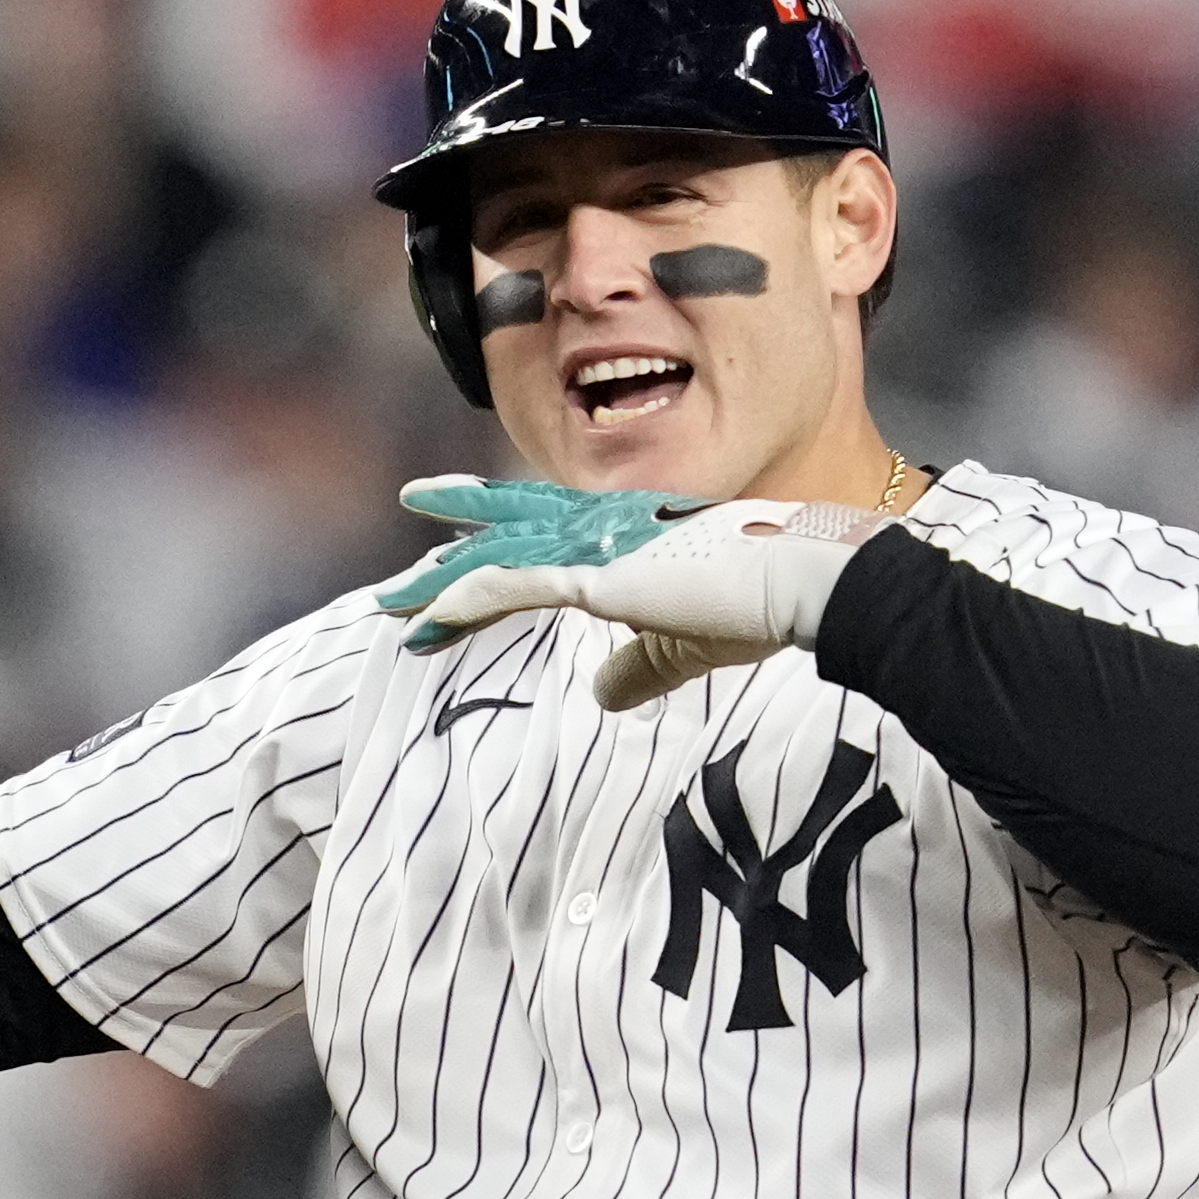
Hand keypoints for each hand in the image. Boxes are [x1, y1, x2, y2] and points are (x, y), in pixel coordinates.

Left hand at [397, 485, 888, 711]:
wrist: (806, 581)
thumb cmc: (766, 606)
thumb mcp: (686, 645)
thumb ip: (639, 666)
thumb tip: (600, 693)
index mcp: (635, 529)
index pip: (557, 524)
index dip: (512, 527)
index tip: (470, 529)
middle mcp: (607, 525)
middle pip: (516, 521)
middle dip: (461, 521)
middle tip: (414, 504)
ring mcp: (596, 545)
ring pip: (498, 555)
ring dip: (440, 580)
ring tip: (392, 599)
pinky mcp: (592, 573)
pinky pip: (506, 584)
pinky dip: (462, 601)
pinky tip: (426, 620)